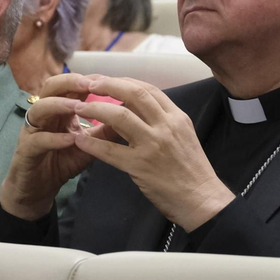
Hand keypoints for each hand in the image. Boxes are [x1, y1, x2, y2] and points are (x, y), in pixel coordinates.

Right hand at [0, 73, 100, 220]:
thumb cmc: (63, 161)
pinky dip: (53, 138)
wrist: (39, 188)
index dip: (86, 80)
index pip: (70, 86)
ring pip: (39, 108)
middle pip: (50, 87)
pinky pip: (38, 140)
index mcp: (59, 109)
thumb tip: (131, 116)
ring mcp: (33, 130)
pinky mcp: (26, 150)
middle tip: (89, 85)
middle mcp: (44, 114)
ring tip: (78, 107)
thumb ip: (106, 130)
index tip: (106, 79)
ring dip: (59, 105)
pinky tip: (69, 139)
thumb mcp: (89, 144)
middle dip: (69, 83)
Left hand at [74, 76, 233, 230]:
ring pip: (119, 116)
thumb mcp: (183, 136)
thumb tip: (137, 108)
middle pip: (134, 94)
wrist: (201, 199)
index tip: (107, 80)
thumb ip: (163, 121)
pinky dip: (92, 143)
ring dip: (95, 109)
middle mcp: (166, 126)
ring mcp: (153, 145)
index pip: (148, 89)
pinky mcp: (140, 165)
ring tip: (78, 109)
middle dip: (108, 85)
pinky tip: (79, 140)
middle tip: (88, 86)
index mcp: (177, 117)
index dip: (124, 81)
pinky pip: (110, 150)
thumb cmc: (191, 169)